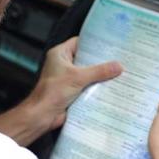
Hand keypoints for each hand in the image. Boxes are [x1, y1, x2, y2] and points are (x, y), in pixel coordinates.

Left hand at [0, 37, 121, 145]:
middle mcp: (63, 65)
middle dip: (99, 62)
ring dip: (99, 75)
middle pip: (85, 59)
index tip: (108, 45)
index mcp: (60, 54)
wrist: (43, 115)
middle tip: (116, 60)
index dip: (93, 43)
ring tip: (116, 72)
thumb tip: (116, 66)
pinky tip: (108, 87)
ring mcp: (67, 78)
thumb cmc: (51, 93)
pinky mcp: (71, 90)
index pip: (79, 43)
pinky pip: (87, 85)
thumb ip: (99, 71)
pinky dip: (95, 87)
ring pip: (87, 73)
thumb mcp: (78, 78)